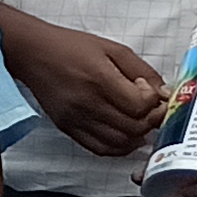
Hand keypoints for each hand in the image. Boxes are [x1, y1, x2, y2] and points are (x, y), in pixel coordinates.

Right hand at [2, 10, 173, 159]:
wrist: (33, 54)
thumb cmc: (71, 47)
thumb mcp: (113, 49)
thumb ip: (142, 71)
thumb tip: (163, 92)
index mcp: (99, 79)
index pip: (140, 105)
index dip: (154, 101)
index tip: (152, 92)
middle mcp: (87, 103)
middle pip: (133, 127)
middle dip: (151, 120)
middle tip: (153, 109)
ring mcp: (76, 119)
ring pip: (119, 142)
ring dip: (137, 136)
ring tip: (140, 121)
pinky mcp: (68, 128)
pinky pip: (100, 148)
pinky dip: (118, 147)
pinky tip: (125, 135)